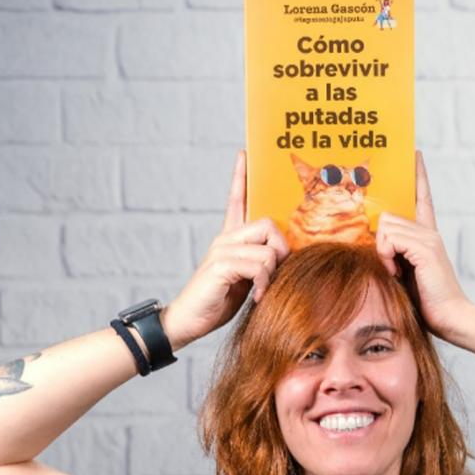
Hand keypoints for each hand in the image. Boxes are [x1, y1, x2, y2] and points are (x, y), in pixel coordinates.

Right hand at [161, 150, 289, 350]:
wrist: (189, 320)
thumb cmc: (218, 301)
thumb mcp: (246, 278)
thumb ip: (261, 263)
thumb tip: (285, 258)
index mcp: (230, 238)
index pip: (236, 199)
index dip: (240, 176)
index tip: (244, 154)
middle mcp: (225, 239)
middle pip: (268, 225)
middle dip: (281, 250)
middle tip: (277, 272)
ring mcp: (221, 250)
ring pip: (267, 249)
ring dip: (271, 274)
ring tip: (262, 291)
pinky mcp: (220, 265)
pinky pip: (257, 265)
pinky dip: (262, 283)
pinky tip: (256, 296)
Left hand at [375, 151, 471, 342]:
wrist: (451, 319)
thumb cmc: (425, 302)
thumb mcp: (403, 273)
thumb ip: (392, 253)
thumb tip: (373, 240)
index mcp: (426, 235)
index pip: (422, 197)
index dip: (418, 175)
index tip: (415, 152)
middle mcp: (428, 231)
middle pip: (387, 216)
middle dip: (379, 241)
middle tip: (389, 265)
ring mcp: (428, 237)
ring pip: (385, 227)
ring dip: (381, 252)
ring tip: (394, 272)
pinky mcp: (425, 247)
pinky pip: (390, 238)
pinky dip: (386, 257)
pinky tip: (396, 272)